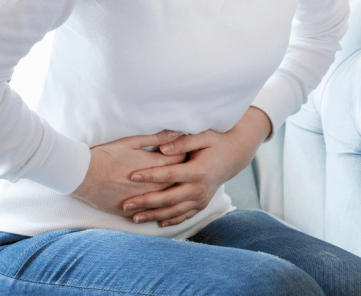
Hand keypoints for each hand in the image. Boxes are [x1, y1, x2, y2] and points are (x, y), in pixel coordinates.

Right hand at [70, 129, 186, 216]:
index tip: (188, 151)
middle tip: (189, 168)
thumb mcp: (132, 142)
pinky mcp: (134, 212)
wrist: (84, 176)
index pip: (181, 159)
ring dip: (175, 193)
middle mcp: (154, 186)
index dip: (186, 154)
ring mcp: (145, 201)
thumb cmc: (107, 155)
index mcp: (155, 166)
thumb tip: (177, 132)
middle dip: (185, 174)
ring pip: (168, 200)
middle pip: (179, 180)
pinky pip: (153, 213)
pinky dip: (159, 209)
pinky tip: (162, 205)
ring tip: (178, 186)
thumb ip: (157, 137)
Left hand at [122, 107, 271, 227]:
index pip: (168, 175)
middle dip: (145, 203)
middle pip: (168, 199)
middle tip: (125, 204)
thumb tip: (161, 148)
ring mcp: (201, 199)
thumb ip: (182, 142)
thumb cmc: (216, 142)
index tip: (131, 176)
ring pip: (174, 212)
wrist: (234, 155)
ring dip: (153, 216)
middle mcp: (199, 189)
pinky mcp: (202, 204)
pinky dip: (170, 221)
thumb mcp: (203, 136)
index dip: (149, 176)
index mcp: (198, 171)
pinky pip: (184, 216)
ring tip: (134, 218)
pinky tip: (156, 224)